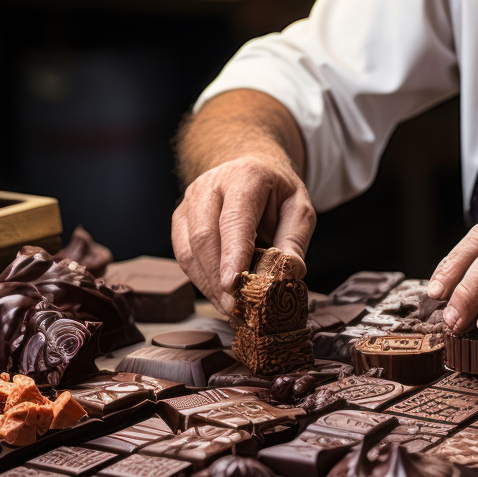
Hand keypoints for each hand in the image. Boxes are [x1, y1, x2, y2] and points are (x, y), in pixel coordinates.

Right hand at [172, 154, 316, 314]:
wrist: (251, 169)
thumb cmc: (276, 192)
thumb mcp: (298, 209)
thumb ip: (294, 240)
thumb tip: (290, 273)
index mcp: (244, 177)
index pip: (234, 219)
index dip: (232, 254)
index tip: (233, 284)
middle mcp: (209, 186)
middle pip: (204, 237)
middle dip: (217, 277)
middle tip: (236, 307)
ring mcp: (189, 202)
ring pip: (188, 250)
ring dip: (207, 284)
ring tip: (230, 307)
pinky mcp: (180, 220)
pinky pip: (183, 256)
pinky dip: (201, 280)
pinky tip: (219, 296)